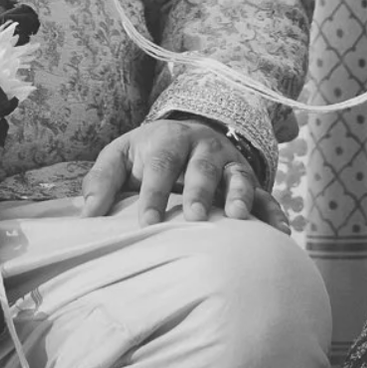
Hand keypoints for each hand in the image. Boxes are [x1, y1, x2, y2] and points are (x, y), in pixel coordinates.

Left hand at [78, 118, 282, 227]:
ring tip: (238, 218)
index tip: (146, 222)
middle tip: (195, 217)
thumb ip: (101, 181)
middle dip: (200, 191)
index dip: (154, 193)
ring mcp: (230, 161)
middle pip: (203, 167)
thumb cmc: (145, 154)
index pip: (160, 165)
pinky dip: (274, 212)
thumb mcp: (119, 156)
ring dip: (240, 196)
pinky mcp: (247, 177)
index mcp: (168, 139)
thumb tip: (86, 217)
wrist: (184, 134)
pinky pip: (266, 194)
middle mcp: (203, 147)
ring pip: (239, 176)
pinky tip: (280, 233)